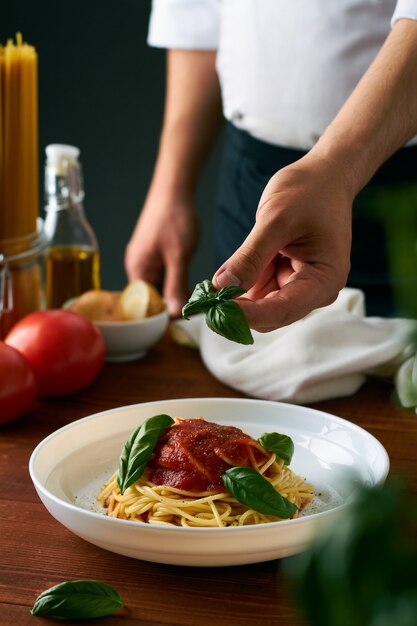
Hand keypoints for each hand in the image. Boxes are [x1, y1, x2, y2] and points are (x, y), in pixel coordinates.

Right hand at [125, 190, 198, 316]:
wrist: (174, 188)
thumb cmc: (174, 218)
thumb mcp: (178, 255)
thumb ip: (177, 284)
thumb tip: (174, 314)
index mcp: (137, 270)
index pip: (144, 306)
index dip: (162, 317)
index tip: (186, 322)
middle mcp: (138, 268)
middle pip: (152, 299)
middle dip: (171, 307)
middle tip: (197, 314)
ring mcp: (146, 261)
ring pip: (160, 288)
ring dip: (175, 294)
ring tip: (198, 302)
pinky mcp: (155, 255)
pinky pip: (164, 277)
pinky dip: (176, 282)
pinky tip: (192, 286)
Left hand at [212, 154, 352, 331]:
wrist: (323, 177)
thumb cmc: (309, 192)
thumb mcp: (276, 219)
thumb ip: (250, 256)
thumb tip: (222, 286)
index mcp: (324, 280)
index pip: (283, 310)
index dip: (248, 315)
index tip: (216, 310)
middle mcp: (315, 291)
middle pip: (270, 316)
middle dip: (238, 308)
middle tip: (204, 299)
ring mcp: (299, 287)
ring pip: (259, 306)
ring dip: (237, 295)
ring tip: (222, 274)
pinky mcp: (284, 280)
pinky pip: (257, 291)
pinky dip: (240, 284)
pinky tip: (230, 270)